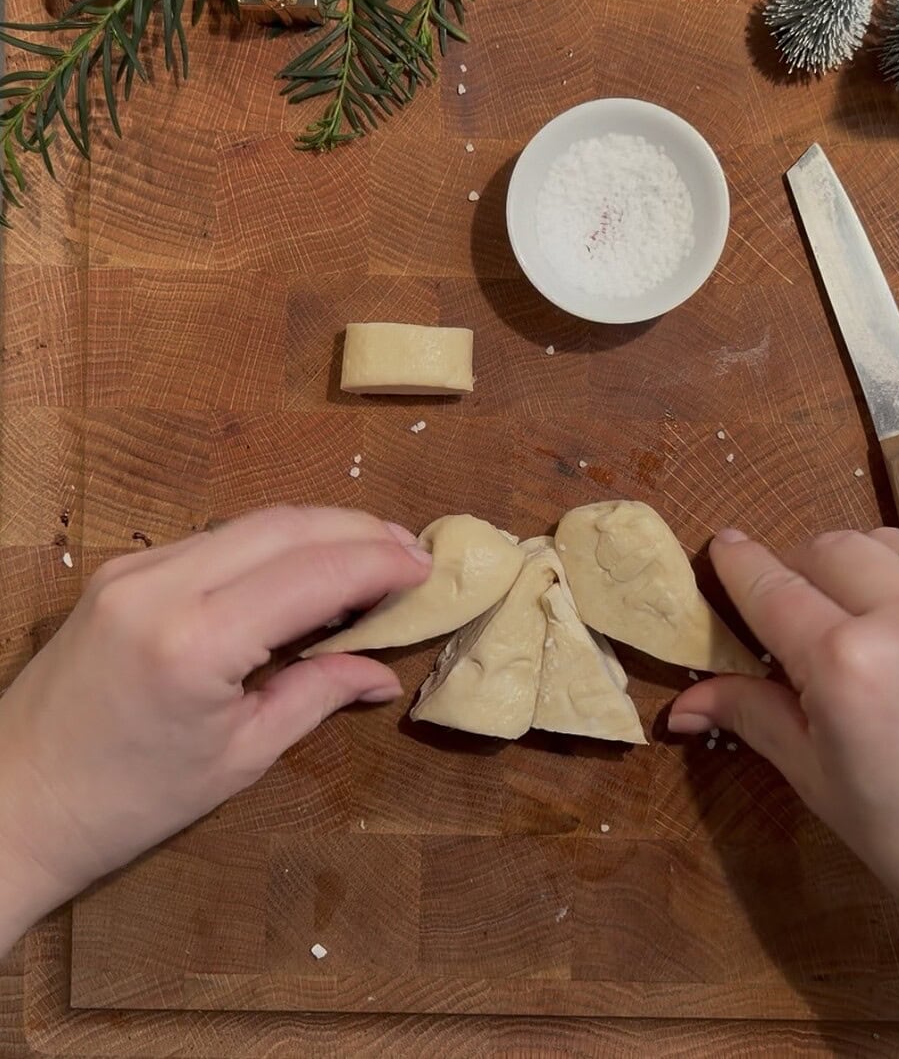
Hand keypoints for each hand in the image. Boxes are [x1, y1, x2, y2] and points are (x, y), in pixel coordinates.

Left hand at [0, 507, 429, 950]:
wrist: (12, 803)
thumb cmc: (128, 802)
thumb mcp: (239, 757)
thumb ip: (316, 695)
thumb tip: (381, 672)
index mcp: (196, 641)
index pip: (314, 572)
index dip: (380, 563)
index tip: (428, 569)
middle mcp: (162, 585)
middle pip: (286, 525)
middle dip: (359, 530)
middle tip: (411, 552)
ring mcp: (134, 570)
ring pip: (251, 523)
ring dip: (317, 532)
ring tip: (369, 558)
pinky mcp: (120, 572)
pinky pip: (215, 541)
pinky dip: (271, 546)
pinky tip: (301, 572)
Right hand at [668, 526, 898, 1021]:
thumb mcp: (815, 776)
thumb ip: (751, 714)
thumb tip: (681, 707)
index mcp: (844, 665)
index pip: (771, 587)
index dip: (738, 562)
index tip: (721, 546)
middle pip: (826, 548)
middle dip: (795, 566)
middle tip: (787, 606)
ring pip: (886, 544)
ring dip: (854, 562)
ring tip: (848, 607)